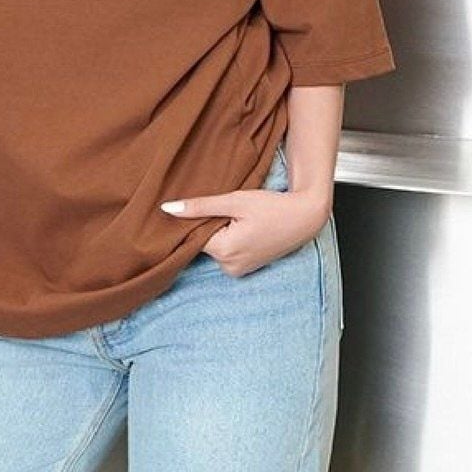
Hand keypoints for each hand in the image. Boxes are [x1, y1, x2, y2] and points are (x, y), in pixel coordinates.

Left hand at [160, 183, 328, 275]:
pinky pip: (226, 253)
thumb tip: (166, 209)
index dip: (197, 218)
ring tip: (241, 219)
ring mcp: (237, 271)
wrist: (304, 218)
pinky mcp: (244, 270)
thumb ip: (200, 206)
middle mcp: (228, 267)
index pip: (192, 234)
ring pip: (214, 247)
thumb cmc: (272, 206)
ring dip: (220, 232)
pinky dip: (229, 240)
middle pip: (203, 242)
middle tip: (231, 210)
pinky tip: (244, 228)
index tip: (209, 206)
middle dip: (209, 225)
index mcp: (224, 251)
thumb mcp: (235, 201)